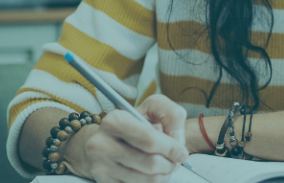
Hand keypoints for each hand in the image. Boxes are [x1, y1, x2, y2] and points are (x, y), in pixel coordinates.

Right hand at [69, 95, 189, 182]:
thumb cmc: (137, 124)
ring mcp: (100, 166)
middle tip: (175, 160)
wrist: (108, 140)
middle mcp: (102, 144)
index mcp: (114, 121)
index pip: (150, 140)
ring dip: (163, 175)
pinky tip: (152, 173)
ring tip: (165, 166)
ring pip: (146, 179)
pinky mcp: (104, 182)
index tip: (182, 152)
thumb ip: (171, 115)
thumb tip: (177, 140)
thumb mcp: (154, 109)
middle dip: (170, 164)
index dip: (171, 148)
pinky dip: (151, 182)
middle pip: (151, 163)